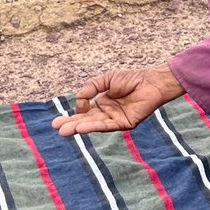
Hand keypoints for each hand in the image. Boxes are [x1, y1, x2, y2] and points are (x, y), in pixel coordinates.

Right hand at [51, 65, 184, 136]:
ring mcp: (115, 119)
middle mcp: (107, 113)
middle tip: (56, 128)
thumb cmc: (132, 79)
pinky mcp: (125, 124)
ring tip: (64, 131)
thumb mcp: (106, 79)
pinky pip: (107, 126)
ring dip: (79, 128)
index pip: (84, 112)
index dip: (73, 115)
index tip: (60, 119)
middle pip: (86, 120)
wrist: (152, 81)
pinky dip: (94, 127)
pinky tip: (82, 128)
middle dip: (71, 124)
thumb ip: (91, 87)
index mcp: (102, 103)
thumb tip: (79, 100)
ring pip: (94, 124)